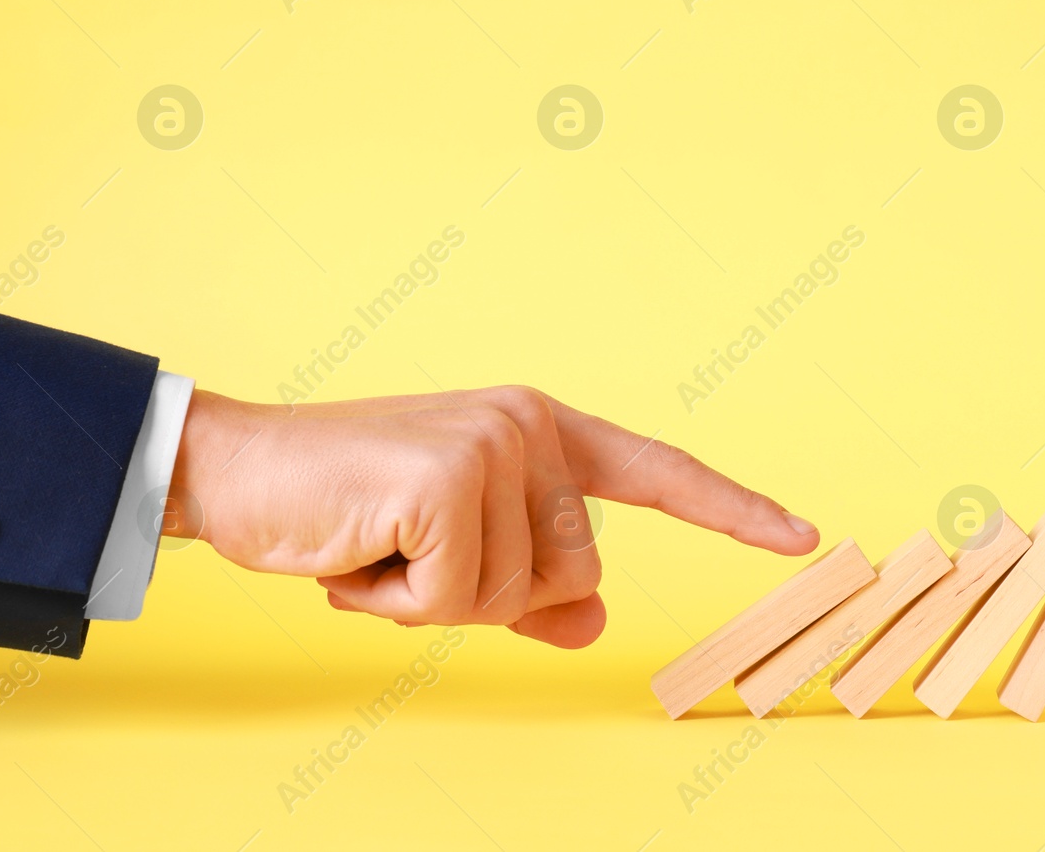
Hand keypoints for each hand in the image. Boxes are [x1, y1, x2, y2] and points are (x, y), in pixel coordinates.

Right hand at [163, 386, 819, 647]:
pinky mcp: (449, 476)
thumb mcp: (454, 557)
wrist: (240, 473)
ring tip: (382, 547)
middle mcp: (530, 424)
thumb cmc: (352, 512)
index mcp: (543, 430)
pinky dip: (402, 602)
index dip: (733, 510)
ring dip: (438, 599)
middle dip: (488, 594)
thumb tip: (596, 620)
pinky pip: (461, 600)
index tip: (804, 538)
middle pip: (576, 571)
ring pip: (518, 593)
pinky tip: (363, 552)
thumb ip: (532, 587)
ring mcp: (494, 442)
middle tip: (411, 552)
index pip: (658, 472)